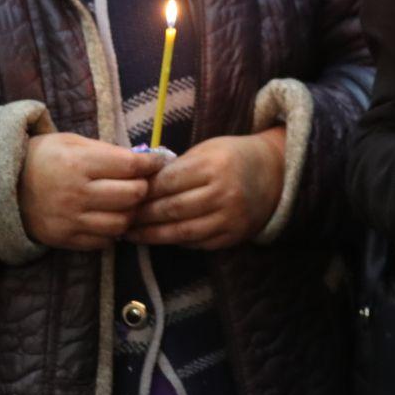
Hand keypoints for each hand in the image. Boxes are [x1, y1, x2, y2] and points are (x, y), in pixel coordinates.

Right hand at [19, 132, 167, 250]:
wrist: (3, 186)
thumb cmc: (44, 158)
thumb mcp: (72, 143)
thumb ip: (107, 152)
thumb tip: (144, 160)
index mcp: (78, 163)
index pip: (130, 166)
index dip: (151, 163)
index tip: (159, 161)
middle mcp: (76, 193)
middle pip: (131, 195)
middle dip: (144, 188)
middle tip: (142, 183)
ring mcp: (70, 219)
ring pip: (121, 223)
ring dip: (130, 213)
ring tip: (127, 203)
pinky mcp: (64, 239)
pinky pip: (103, 242)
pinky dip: (112, 232)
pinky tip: (108, 218)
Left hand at [126, 128, 285, 249]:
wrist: (274, 172)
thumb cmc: (232, 157)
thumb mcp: (206, 150)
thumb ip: (176, 168)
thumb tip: (139, 185)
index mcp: (213, 166)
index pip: (167, 183)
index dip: (142, 193)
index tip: (123, 197)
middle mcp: (223, 193)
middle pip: (171, 209)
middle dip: (141, 217)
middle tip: (119, 219)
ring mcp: (230, 217)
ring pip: (181, 232)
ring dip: (152, 236)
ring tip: (132, 235)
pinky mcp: (234, 235)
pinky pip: (198, 243)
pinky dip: (176, 242)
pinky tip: (160, 238)